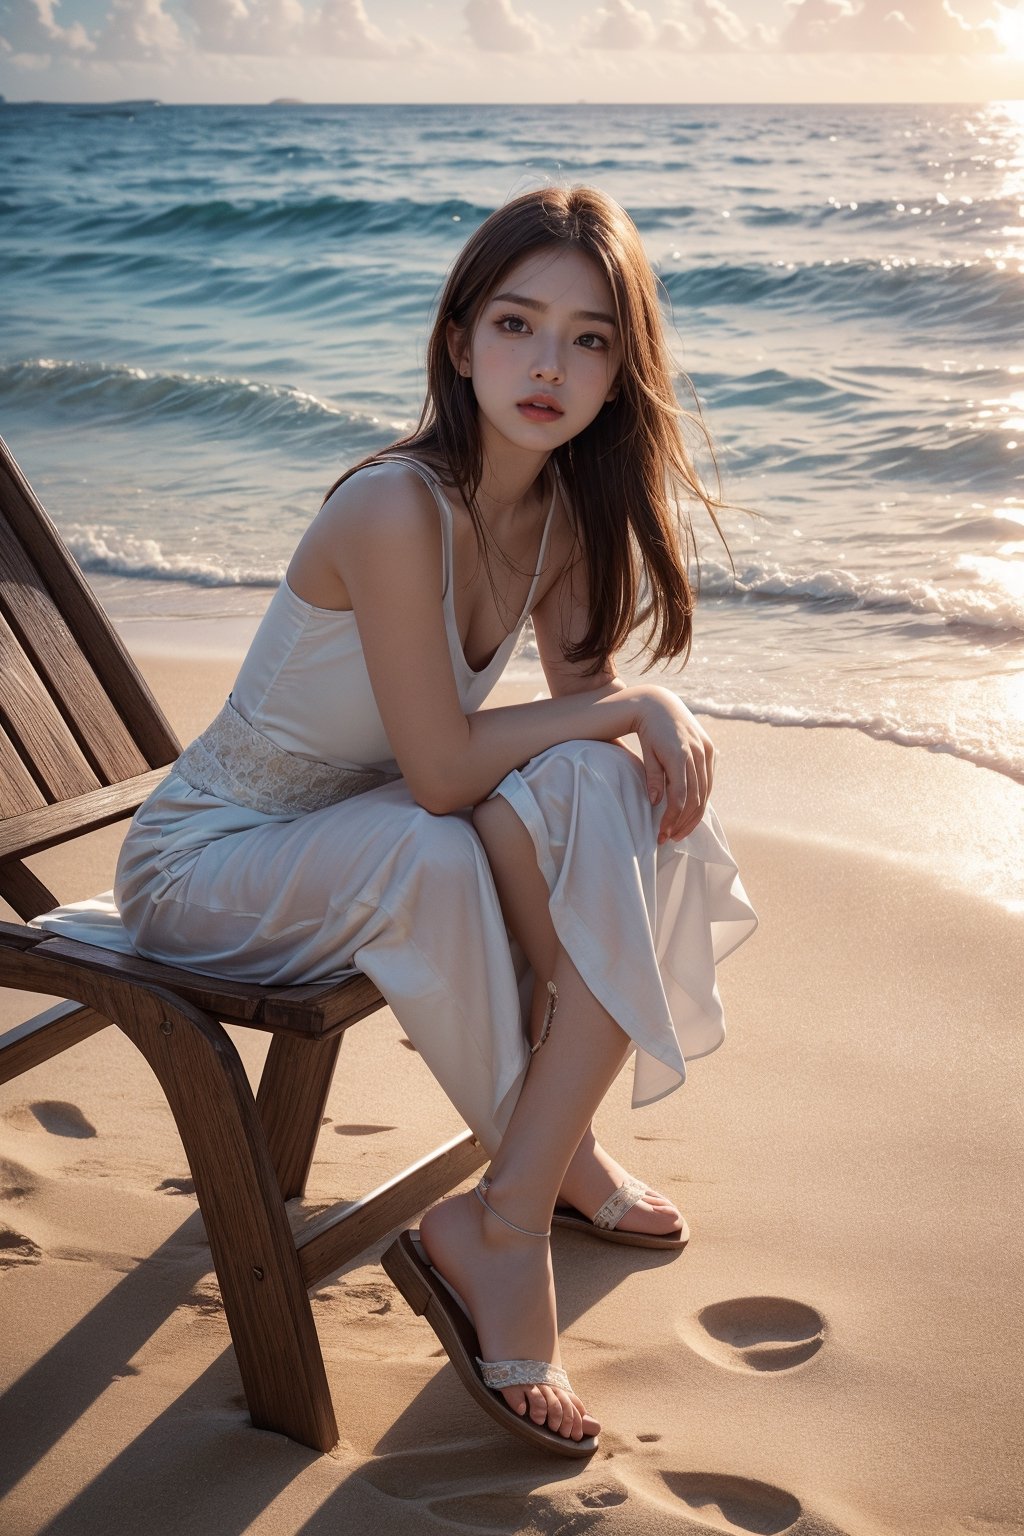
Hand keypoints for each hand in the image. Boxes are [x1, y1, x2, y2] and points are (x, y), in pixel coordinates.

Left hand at [632, 687, 714, 843]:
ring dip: (694, 815)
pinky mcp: (711, 751)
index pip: (680, 797)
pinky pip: (708, 781)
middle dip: (683, 822)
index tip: (662, 834)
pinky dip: (701, 799)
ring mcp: (707, 752)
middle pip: (696, 799)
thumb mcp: (647, 754)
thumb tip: (656, 802)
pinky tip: (690, 812)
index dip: (672, 819)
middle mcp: (697, 754)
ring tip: (680, 831)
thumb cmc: (649, 732)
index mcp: (679, 755)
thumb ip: (653, 777)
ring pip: (705, 792)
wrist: (660, 705)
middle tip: (670, 838)